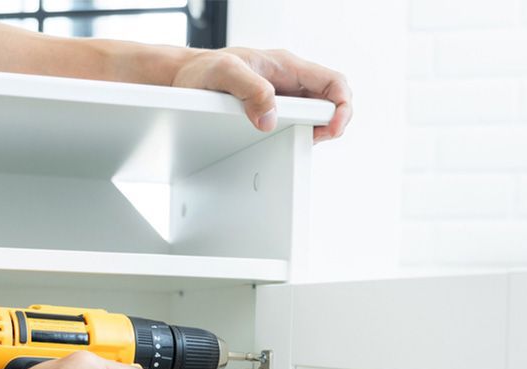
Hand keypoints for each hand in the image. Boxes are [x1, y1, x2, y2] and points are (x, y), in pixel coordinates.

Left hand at [172, 47, 351, 141]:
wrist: (185, 77)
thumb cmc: (203, 69)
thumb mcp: (224, 73)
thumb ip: (250, 91)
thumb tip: (270, 118)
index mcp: (286, 67)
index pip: (332, 82)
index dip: (341, 107)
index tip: (331, 128)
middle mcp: (288, 81)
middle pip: (328, 101)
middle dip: (330, 123)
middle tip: (314, 140)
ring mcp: (281, 97)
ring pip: (314, 115)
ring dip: (315, 132)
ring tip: (300, 142)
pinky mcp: (270, 111)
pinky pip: (295, 123)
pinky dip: (297, 136)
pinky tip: (285, 143)